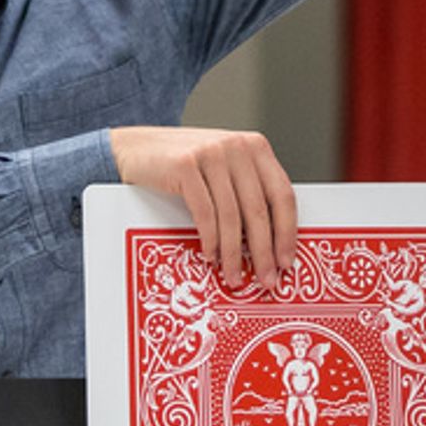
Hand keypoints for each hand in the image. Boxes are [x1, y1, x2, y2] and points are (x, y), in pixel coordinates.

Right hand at [110, 126, 296, 290]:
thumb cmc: (186, 165)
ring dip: (234, 253)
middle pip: (259, 209)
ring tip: (234, 276)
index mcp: (255, 147)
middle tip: (266, 278)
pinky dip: (210, 240)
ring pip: (231, 215)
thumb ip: (248, 191)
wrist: (138, 147)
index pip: (283, 194)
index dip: (288, 232)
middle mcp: (237, 147)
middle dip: (264, 251)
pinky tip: (211, 256)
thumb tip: (270, 243)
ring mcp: (211, 153)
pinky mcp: (185, 165)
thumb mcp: (225, 169)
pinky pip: (205, 213)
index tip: (287, 260)